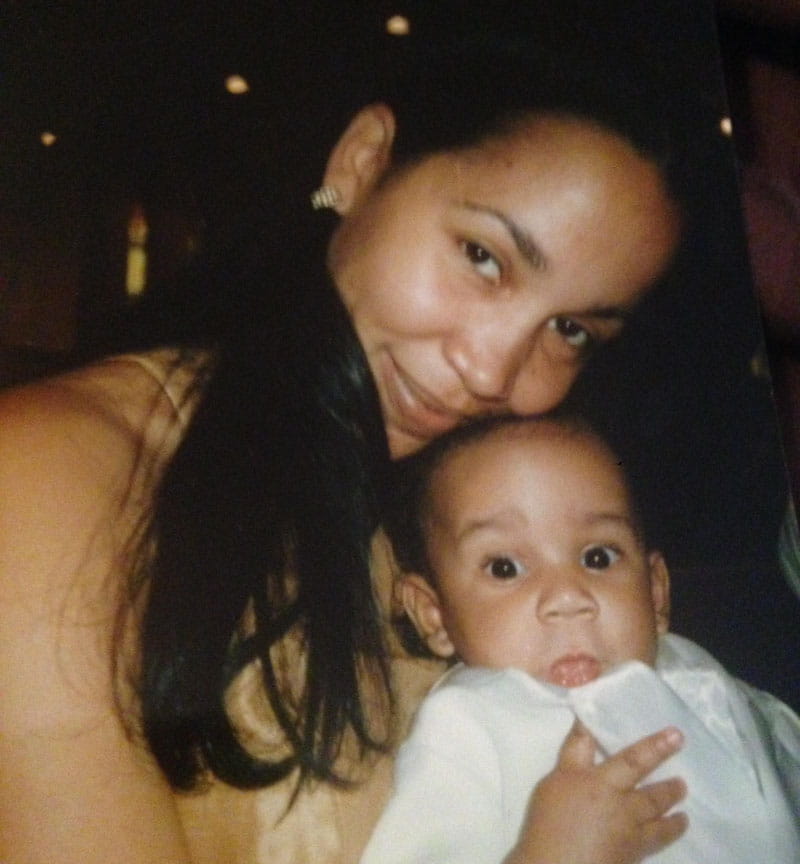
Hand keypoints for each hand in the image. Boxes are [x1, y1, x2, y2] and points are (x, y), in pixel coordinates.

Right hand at [505, 721, 687, 863]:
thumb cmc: (550, 821)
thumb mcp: (556, 779)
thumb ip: (575, 752)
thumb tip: (586, 724)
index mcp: (604, 783)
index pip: (633, 758)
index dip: (655, 745)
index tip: (677, 734)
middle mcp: (624, 808)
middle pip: (653, 795)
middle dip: (671, 788)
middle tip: (684, 783)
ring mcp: (629, 837)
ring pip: (659, 826)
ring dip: (674, 821)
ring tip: (684, 816)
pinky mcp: (630, 859)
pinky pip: (653, 848)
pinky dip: (663, 842)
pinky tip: (664, 840)